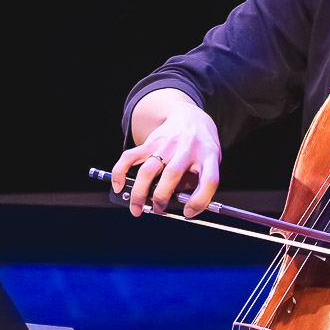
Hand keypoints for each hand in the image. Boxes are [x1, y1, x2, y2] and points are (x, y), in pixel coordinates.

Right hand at [110, 93, 220, 218]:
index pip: (209, 181)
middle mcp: (187, 149)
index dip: (199, 201)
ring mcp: (167, 145)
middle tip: (158, 209)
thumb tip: (177, 203)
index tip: (188, 212)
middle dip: (161, 198)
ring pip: (148, 170)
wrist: (190, 116)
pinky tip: (119, 186)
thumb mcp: (210, 161)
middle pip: (172, 175)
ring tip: (138, 208)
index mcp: (208, 156)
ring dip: (140, 193)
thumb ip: (198, 182)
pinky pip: (130, 157)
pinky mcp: (150, 142)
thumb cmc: (201, 146)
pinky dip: (120, 173)